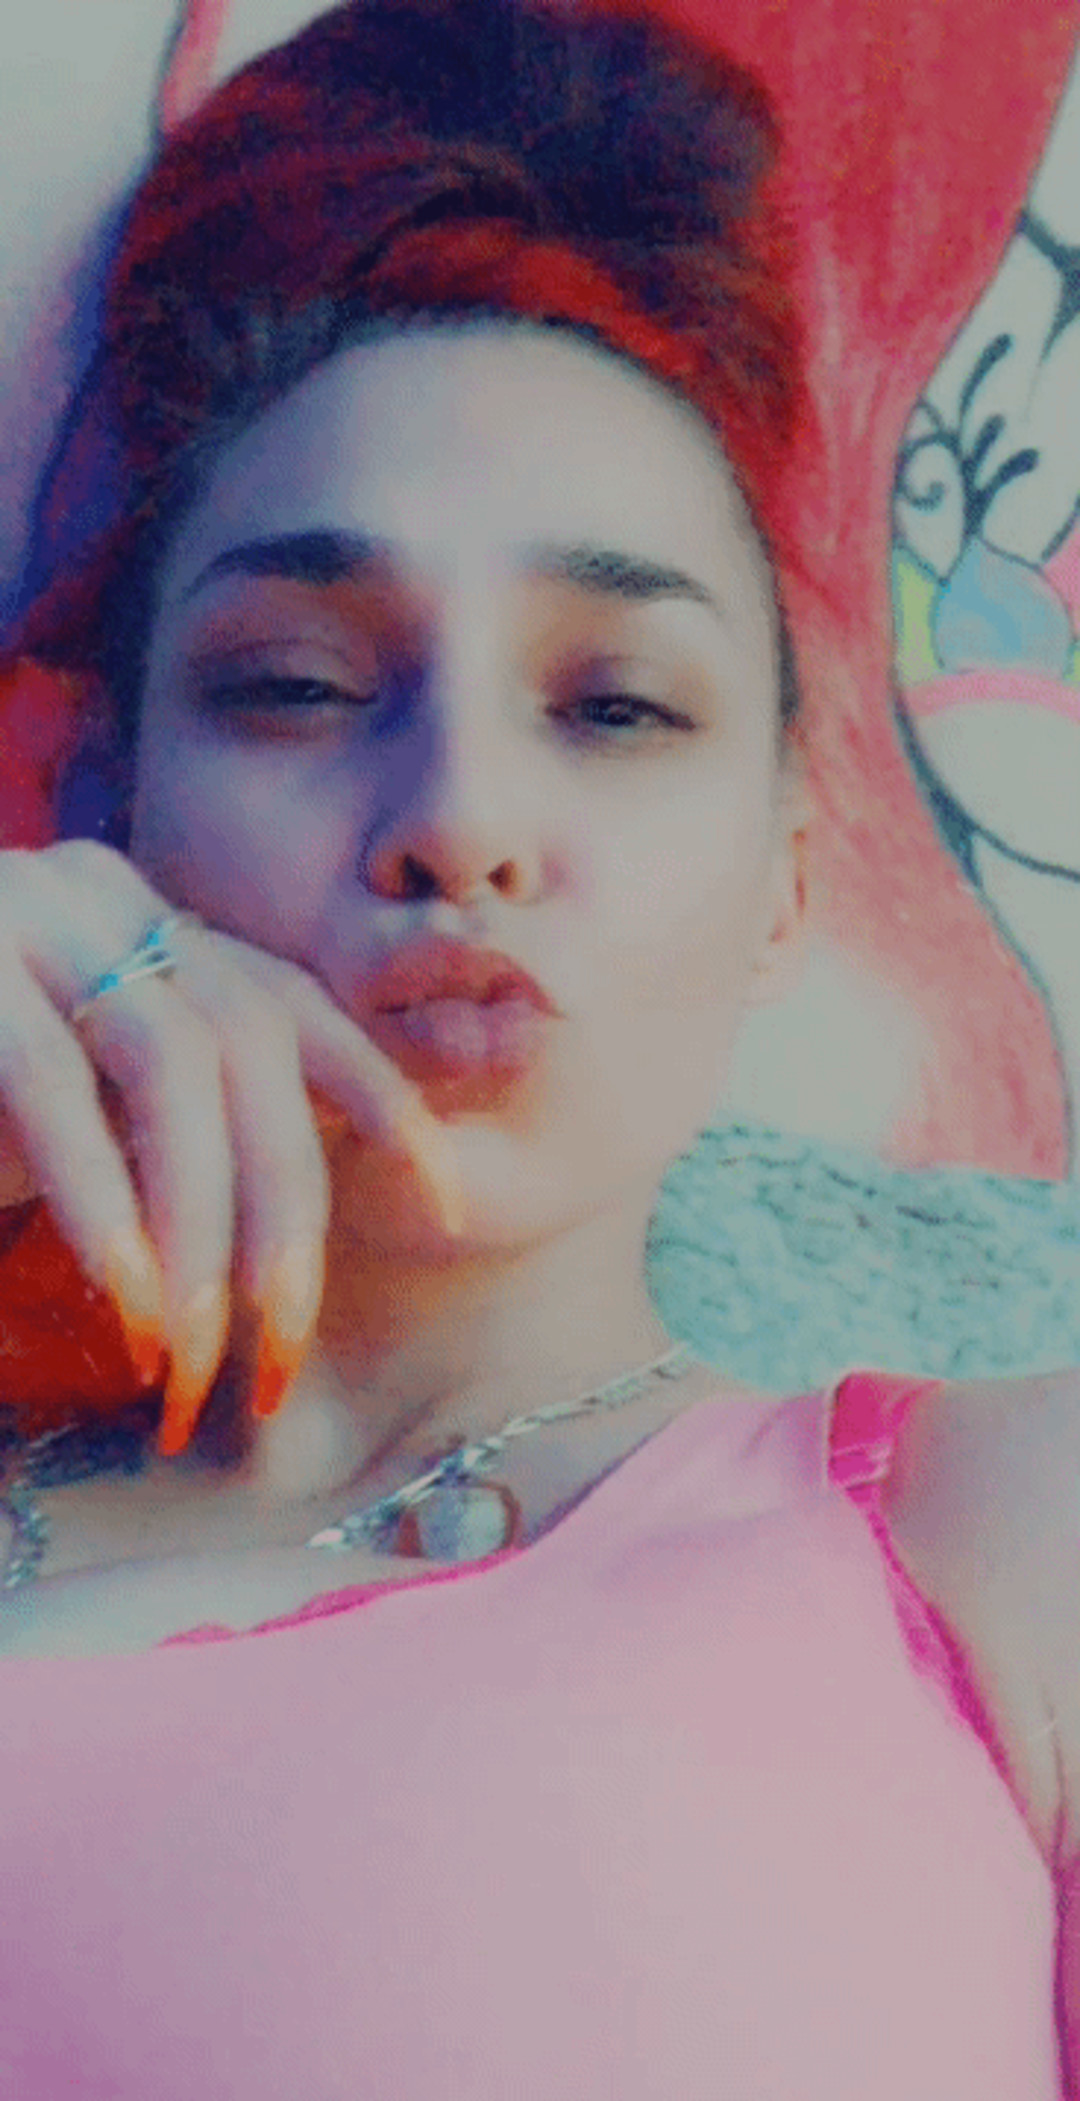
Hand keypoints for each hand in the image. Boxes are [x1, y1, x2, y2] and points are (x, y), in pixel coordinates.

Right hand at [0, 840, 461, 1454]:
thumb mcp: (87, 1122)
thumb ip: (180, 1136)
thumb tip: (294, 1232)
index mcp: (150, 925)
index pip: (297, 1004)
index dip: (384, 1098)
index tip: (447, 1201)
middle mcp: (104, 894)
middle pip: (253, 1045)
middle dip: (283, 1216)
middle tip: (276, 1362)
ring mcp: (26, 909)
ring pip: (171, 1062)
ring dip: (200, 1227)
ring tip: (197, 1361)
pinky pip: (55, 1085)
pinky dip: (104, 1208)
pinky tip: (134, 1307)